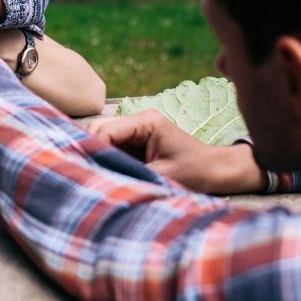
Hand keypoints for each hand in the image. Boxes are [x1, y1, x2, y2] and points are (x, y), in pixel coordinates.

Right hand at [86, 109, 266, 194]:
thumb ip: (129, 174)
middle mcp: (138, 121)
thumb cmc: (195, 172)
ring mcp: (136, 132)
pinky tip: (101, 175)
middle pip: (100, 131)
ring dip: (97, 156)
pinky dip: (106, 161)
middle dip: (90, 150)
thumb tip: (99, 179)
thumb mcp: (162, 176)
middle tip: (83, 174)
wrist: (218, 173)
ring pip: (103, 140)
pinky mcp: (136, 145)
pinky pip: (112, 149)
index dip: (93, 149)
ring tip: (91, 176)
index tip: (83, 170)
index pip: (106, 131)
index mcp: (146, 121)